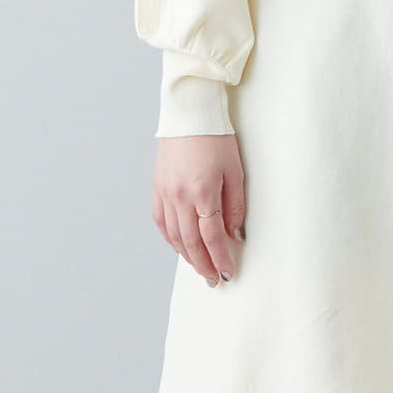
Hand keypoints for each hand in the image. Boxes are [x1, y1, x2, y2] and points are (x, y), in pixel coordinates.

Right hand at [153, 135, 245, 284]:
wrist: (190, 113)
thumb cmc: (217, 138)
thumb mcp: (235, 171)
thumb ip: (235, 206)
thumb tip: (235, 235)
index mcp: (202, 192)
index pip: (211, 236)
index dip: (220, 258)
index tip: (228, 273)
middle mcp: (180, 196)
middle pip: (191, 242)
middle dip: (203, 265)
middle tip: (213, 280)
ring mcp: (165, 192)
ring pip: (174, 235)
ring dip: (187, 256)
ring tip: (200, 268)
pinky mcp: (157, 187)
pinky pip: (162, 221)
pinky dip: (171, 239)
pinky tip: (180, 247)